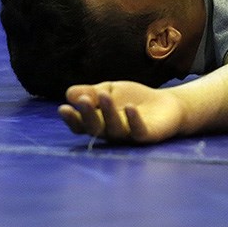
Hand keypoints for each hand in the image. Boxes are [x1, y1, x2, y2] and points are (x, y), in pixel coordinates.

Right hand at [58, 81, 186, 143]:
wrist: (164, 104)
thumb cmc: (131, 98)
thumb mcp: (108, 90)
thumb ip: (90, 92)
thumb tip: (69, 94)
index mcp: (98, 123)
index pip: (81, 125)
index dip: (72, 119)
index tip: (63, 108)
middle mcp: (110, 133)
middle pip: (95, 128)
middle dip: (88, 114)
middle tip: (83, 101)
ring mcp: (128, 136)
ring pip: (115, 129)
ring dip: (108, 113)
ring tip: (104, 96)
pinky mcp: (146, 136)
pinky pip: (138, 131)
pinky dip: (133, 120)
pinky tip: (129, 107)